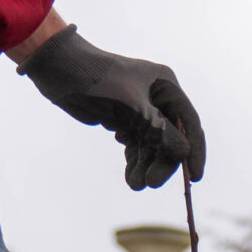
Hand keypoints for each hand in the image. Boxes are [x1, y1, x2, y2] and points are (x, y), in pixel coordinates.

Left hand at [18, 26, 205, 188]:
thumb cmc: (94, 77)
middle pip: (171, 138)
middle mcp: (158, 98)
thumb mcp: (129, 104)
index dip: (194, 150)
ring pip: (153, 145)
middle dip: (162, 162)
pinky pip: (137, 145)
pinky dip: (134, 160)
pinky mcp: (125, 119)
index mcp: (165, 86)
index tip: (194, 177)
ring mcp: (142, 110)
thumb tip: (183, 153)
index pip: (188, 122)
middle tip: (151, 183)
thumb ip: (158, 129)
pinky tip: (130, 174)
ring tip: (134, 184)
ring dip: (146, 165)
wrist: (57, 68)